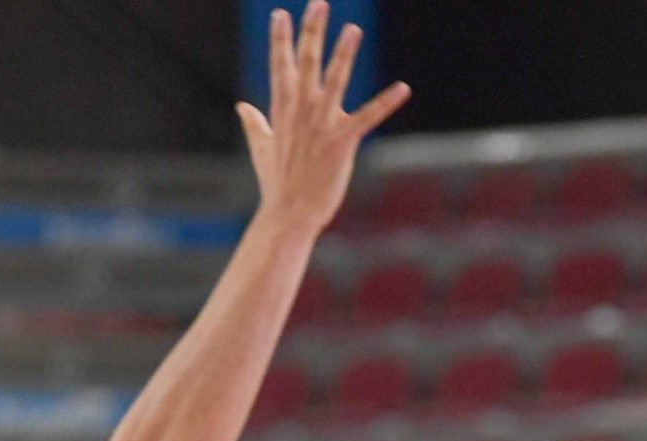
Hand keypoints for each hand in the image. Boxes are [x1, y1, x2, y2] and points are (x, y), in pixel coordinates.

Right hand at [237, 1, 410, 231]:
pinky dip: (386, 102)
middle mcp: (301, 111)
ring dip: (344, 55)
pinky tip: (403, 88)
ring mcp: (321, 125)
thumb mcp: (262, 148)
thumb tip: (242, 107)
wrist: (289, 214)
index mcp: (282, 110)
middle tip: (319, 4)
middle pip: (307, 63)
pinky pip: (368, 117)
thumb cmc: (277, 184)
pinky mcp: (342, 141)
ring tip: (353, 29)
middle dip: (313, 32)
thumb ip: (255, 124)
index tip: (281, 14)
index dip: (282, 39)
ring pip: (335, 81)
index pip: (281, 66)